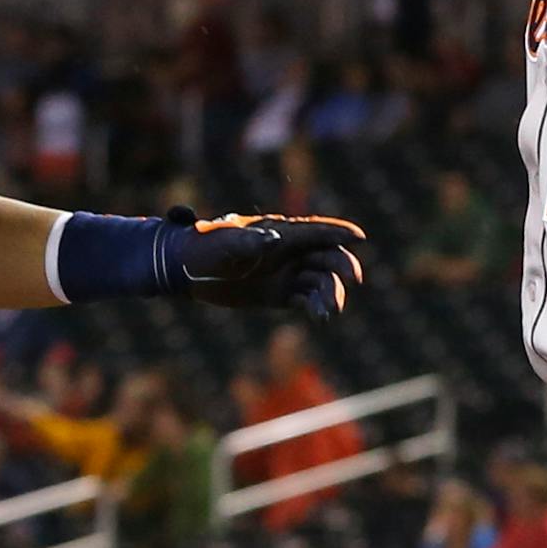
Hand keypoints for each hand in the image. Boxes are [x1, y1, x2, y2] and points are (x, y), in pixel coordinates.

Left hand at [158, 206, 365, 319]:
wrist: (186, 268)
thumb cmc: (204, 247)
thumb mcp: (223, 243)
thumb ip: (248, 242)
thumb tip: (272, 239)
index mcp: (279, 232)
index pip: (316, 230)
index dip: (338, 232)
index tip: (360, 237)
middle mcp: (288, 252)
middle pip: (327, 256)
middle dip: (342, 265)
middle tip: (353, 279)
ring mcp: (285, 273)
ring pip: (320, 281)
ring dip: (331, 293)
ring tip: (329, 311)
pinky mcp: (279, 295)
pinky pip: (306, 300)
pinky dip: (317, 307)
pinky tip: (322, 317)